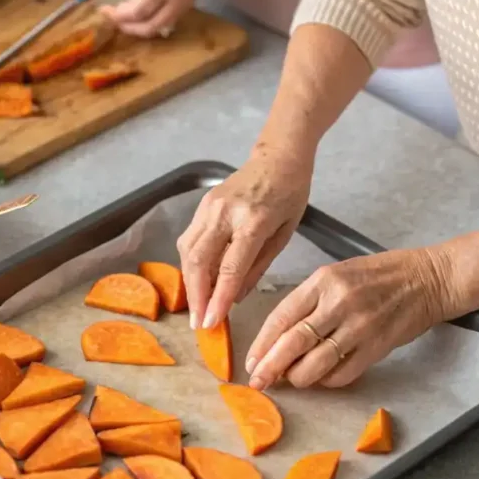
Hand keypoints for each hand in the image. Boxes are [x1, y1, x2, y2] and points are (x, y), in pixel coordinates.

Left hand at [100, 0, 218, 37]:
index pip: (138, 10)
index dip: (118, 15)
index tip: (105, 8)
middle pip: (148, 27)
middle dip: (127, 27)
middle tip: (112, 17)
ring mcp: (184, 5)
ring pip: (158, 28)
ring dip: (138, 28)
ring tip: (124, 19)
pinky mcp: (187, 5)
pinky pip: (166, 22)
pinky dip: (151, 23)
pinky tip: (141, 14)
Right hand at [177, 152, 312, 329]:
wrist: (277, 156)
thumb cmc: (290, 194)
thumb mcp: (285, 233)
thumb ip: (258, 266)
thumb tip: (236, 298)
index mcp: (254, 219)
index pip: (231, 266)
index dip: (219, 298)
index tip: (212, 322)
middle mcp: (225, 212)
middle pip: (199, 260)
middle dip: (195, 295)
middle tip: (197, 323)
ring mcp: (209, 206)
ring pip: (188, 251)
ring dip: (189, 282)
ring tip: (197, 307)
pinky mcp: (201, 205)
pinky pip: (189, 240)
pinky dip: (191, 265)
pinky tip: (198, 281)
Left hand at [246, 247, 452, 389]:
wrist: (428, 279)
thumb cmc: (380, 274)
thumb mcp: (338, 273)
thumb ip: (310, 300)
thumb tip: (281, 336)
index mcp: (323, 281)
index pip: (282, 316)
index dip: (262, 343)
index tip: (251, 361)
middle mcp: (339, 302)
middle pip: (294, 342)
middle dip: (271, 366)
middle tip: (258, 382)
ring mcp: (359, 326)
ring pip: (316, 362)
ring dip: (298, 377)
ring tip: (291, 380)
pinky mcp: (377, 346)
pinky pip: (343, 373)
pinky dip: (328, 380)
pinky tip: (322, 379)